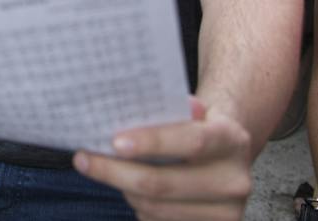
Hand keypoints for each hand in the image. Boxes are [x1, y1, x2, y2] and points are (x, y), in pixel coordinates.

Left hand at [73, 97, 251, 220]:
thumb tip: (126, 108)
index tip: (114, 142)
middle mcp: (235, 180)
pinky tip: (128, 189)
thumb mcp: (193, 110)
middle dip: (115, 172)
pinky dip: (139, 208)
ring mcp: (226, 213)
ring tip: (104, 171)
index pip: (190, 141)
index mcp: (231, 140)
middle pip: (164, 183)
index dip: (152, 143)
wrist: (229, 155)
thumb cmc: (199, 126)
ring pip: (157, 208)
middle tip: (83, 159)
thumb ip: (170, 107)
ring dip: (123, 190)